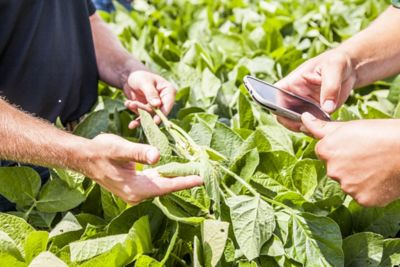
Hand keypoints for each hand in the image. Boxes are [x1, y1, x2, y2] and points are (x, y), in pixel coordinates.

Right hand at [80, 133, 202, 203]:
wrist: (85, 158)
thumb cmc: (101, 151)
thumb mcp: (120, 148)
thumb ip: (138, 153)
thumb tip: (157, 156)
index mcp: (135, 189)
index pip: (166, 186)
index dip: (184, 182)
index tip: (201, 180)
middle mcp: (137, 194)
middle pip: (167, 188)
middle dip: (185, 180)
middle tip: (204, 173)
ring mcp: (137, 191)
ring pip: (162, 185)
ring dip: (177, 178)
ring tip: (195, 171)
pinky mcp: (136, 185)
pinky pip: (156, 182)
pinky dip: (167, 176)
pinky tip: (176, 170)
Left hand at [123, 70, 176, 128]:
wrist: (129, 77)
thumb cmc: (139, 75)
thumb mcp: (144, 82)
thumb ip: (151, 93)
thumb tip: (157, 105)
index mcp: (168, 91)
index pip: (168, 104)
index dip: (163, 114)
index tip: (156, 121)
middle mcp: (164, 101)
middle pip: (158, 112)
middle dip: (145, 111)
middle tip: (132, 104)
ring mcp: (155, 107)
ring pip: (149, 116)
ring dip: (138, 112)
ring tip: (129, 103)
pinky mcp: (147, 111)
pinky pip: (143, 119)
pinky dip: (136, 122)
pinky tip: (131, 125)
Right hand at [275, 49, 355, 130]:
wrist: (351, 68)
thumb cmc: (337, 61)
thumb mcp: (334, 68)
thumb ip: (330, 87)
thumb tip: (327, 108)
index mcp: (291, 83)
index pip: (273, 98)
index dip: (276, 108)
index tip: (289, 114)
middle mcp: (294, 97)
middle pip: (283, 115)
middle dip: (292, 123)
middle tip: (306, 125)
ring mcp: (305, 107)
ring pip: (296, 124)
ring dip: (306, 128)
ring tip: (319, 127)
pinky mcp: (317, 114)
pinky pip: (313, 126)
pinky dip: (318, 130)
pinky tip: (328, 127)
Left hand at [301, 113, 399, 206]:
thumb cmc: (381, 134)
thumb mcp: (349, 126)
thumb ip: (321, 127)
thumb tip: (303, 119)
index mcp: (326, 151)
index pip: (325, 152)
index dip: (341, 148)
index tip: (356, 145)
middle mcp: (332, 170)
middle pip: (335, 169)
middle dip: (348, 164)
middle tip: (369, 155)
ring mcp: (347, 187)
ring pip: (348, 183)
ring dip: (359, 178)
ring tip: (377, 166)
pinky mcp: (362, 200)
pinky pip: (362, 196)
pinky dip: (370, 190)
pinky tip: (381, 179)